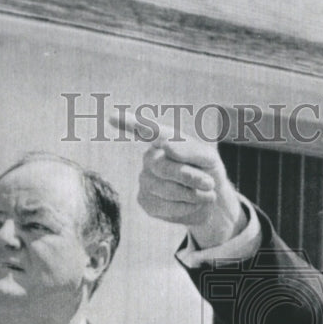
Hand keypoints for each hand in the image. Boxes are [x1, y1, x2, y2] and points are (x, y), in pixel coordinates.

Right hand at [110, 110, 246, 247]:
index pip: (146, 130)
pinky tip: (192, 204)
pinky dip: (184, 207)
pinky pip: (163, 206)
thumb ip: (191, 150)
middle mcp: (150, 157)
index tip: (111, 116)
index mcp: (165, 140)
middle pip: (162, 166)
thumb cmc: (208, 173)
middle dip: (189, 177)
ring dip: (192, 194)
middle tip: (209, 183)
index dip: (129, 123)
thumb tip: (165, 146)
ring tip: (207, 194)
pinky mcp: (146, 201)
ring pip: (165, 189)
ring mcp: (145, 179)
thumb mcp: (208, 159)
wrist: (212, 202)